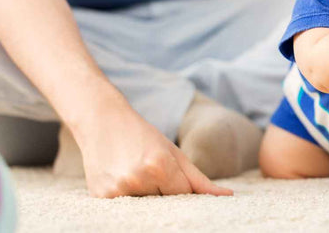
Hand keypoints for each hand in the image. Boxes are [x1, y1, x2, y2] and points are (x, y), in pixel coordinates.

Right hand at [74, 100, 232, 197]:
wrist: (101, 120)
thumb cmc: (143, 135)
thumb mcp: (174, 152)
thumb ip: (200, 180)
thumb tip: (227, 195)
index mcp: (160, 165)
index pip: (183, 195)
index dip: (178, 185)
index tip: (169, 173)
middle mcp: (138, 179)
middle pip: (164, 203)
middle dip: (162, 191)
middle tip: (149, 170)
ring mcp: (117, 189)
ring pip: (146, 206)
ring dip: (145, 194)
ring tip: (134, 171)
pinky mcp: (101, 196)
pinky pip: (125, 206)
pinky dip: (127, 196)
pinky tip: (121, 176)